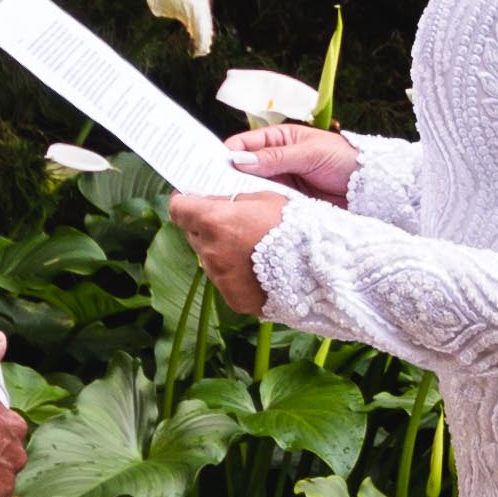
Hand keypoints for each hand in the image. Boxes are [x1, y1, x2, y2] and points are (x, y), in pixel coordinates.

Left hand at [170, 186, 283, 317]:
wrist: (318, 268)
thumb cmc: (295, 227)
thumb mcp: (264, 198)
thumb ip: (232, 201)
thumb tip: (213, 201)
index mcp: (215, 221)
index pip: (178, 208)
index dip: (184, 201)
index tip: (190, 199)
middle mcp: (211, 251)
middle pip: (193, 234)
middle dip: (205, 226)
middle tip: (229, 222)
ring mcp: (220, 278)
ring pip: (208, 258)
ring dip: (220, 250)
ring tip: (249, 248)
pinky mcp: (232, 298)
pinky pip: (224, 280)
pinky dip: (234, 273)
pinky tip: (256, 269)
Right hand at [224, 124, 357, 204]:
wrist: (370, 187)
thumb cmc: (343, 159)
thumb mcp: (310, 153)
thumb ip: (276, 157)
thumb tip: (240, 160)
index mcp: (277, 140)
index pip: (242, 145)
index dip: (226, 155)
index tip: (210, 168)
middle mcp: (273, 162)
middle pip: (241, 170)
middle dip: (228, 179)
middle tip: (211, 192)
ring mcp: (279, 184)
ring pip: (251, 190)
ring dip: (241, 197)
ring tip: (225, 207)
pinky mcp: (286, 205)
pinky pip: (266, 206)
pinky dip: (257, 210)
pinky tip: (246, 217)